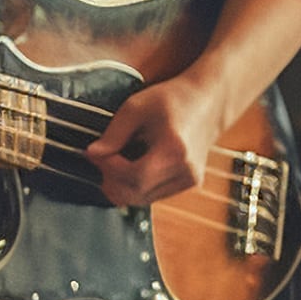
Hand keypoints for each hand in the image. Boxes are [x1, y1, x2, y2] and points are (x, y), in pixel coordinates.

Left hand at [86, 72, 230, 207]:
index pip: (134, 176)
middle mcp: (186, 171)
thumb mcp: (136, 108)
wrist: (207, 102)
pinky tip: (132, 165)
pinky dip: (137, 185)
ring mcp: (190, 181)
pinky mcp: (189, 184)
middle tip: (100, 161)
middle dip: (111, 181)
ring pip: (144, 199)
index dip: (109, 169)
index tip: (95, 154)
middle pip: (137, 194)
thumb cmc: (173, 100)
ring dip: (122, 185)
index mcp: (175, 150)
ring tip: (115, 161)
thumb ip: (113, 134)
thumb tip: (92, 155)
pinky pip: (154, 195)